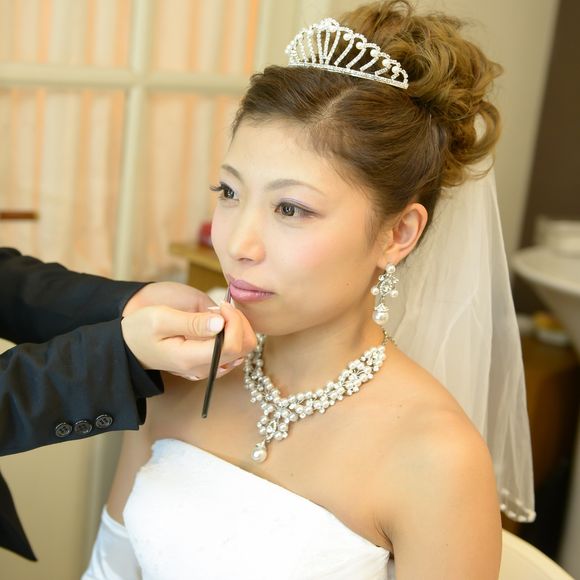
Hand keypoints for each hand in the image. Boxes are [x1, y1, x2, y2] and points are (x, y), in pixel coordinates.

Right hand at [121, 286, 255, 379]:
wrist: (127, 346)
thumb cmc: (139, 330)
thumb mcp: (160, 318)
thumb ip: (192, 321)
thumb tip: (221, 322)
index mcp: (191, 358)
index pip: (233, 346)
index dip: (235, 322)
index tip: (222, 305)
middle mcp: (203, 368)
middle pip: (243, 350)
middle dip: (240, 324)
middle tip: (224, 307)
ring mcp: (207, 369)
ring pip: (242, 351)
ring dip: (239, 328)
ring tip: (220, 312)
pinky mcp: (208, 364)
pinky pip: (233, 352)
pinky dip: (234, 334)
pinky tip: (220, 322)